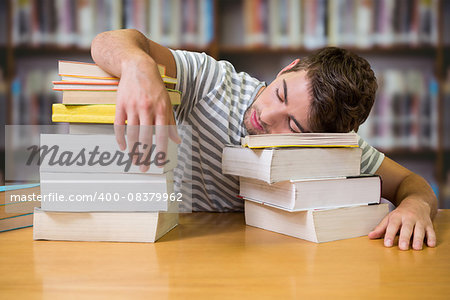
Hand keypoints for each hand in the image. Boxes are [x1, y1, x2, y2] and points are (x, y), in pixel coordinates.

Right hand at [114, 55, 180, 171]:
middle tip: (143, 168)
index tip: (159, 164)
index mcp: (161, 109)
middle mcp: (147, 108)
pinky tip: (123, 147)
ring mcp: (132, 107)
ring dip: (132, 149)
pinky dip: (120, 138)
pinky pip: (118, 125)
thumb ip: (171, 123)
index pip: (161, 135)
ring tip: (134, 160)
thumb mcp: (167, 103)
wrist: (138, 67)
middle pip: (145, 137)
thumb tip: (177, 140)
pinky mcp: (120, 105)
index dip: (160, 151)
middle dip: (144, 155)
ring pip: (131, 133)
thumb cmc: (155, 87)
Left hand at [368, 197, 435, 249]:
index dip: (389, 235)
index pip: (392, 226)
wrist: (417, 202)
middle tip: (402, 247)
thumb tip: (370, 236)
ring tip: (416, 248)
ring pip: (420, 230)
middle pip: (407, 228)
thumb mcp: (389, 218)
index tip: (387, 244)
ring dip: (418, 239)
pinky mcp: (429, 224)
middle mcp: (409, 218)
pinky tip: (430, 244)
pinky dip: (431, 238)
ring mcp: (420, 221)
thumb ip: (381, 228)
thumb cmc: (401, 213)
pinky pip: (431, 231)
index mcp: (397, 216)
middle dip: (405, 238)